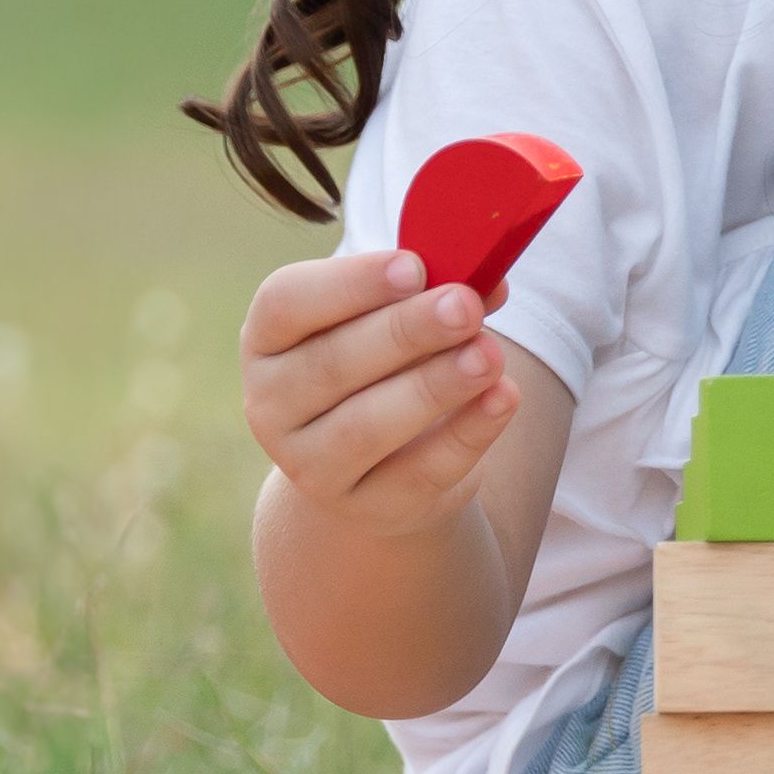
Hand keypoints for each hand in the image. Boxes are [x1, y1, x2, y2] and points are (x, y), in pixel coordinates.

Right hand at [239, 249, 515, 535]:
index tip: (414, 266)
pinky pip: (419, 471)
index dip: (349, 283)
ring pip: (367, 426)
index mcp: (270, 337)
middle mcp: (271, 403)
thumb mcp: (397, 319)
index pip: (285, 303)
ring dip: (434, 386)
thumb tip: (489, 280)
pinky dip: (467, 433)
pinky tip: (504, 397)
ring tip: (489, 356)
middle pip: (331, 364)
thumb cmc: (385, 363)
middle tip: (464, 306)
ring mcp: (310, 464)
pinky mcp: (365, 506)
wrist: (379, 463)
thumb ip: (435, 292)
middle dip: (406, 331)